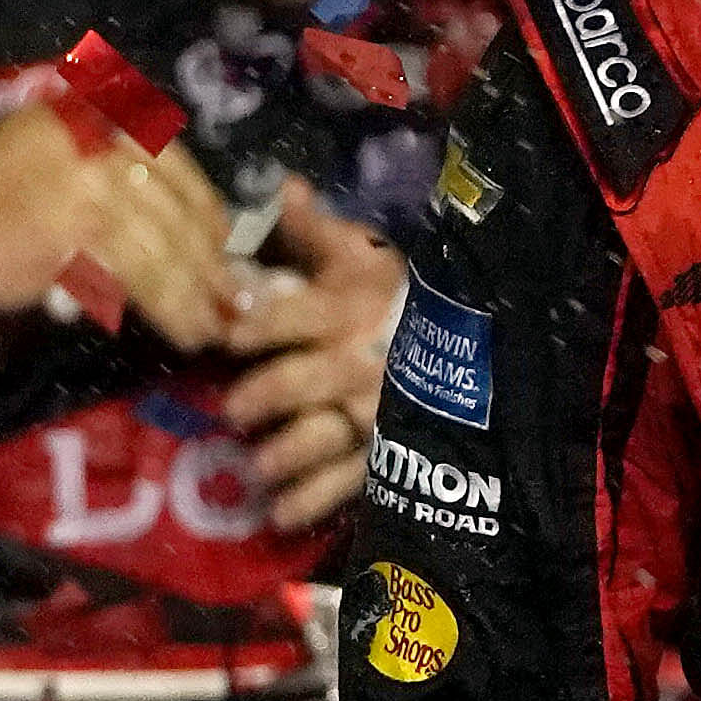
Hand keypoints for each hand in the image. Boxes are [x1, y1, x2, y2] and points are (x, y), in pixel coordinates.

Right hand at [0, 104, 235, 346]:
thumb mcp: (55, 165)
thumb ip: (114, 179)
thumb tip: (186, 231)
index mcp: (94, 113)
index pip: (170, 158)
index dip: (204, 207)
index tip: (222, 246)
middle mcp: (97, 135)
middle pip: (173, 204)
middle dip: (207, 260)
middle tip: (231, 302)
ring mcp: (89, 177)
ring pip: (162, 243)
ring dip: (193, 293)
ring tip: (208, 329)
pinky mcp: (81, 225)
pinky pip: (141, 272)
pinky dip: (168, 307)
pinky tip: (181, 332)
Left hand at [219, 183, 402, 534]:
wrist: (474, 342)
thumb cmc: (399, 293)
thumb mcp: (362, 254)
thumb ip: (318, 230)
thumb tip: (286, 186)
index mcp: (346, 309)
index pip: (297, 314)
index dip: (260, 323)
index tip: (226, 335)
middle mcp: (357, 360)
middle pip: (303, 380)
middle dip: (265, 396)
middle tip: (235, 411)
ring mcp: (373, 410)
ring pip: (324, 435)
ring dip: (287, 454)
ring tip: (258, 468)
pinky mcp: (385, 451)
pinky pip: (348, 479)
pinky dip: (314, 500)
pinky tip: (280, 515)